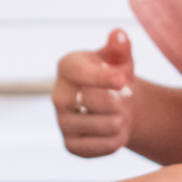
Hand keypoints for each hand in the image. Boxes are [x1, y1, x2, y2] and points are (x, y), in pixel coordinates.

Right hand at [52, 26, 134, 157]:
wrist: (115, 106)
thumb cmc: (116, 75)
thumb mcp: (120, 59)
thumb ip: (120, 47)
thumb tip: (119, 34)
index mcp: (67, 67)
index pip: (81, 73)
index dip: (104, 77)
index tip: (122, 80)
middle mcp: (58, 95)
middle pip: (94, 101)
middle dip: (118, 101)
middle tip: (123, 99)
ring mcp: (61, 122)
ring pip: (102, 126)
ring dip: (120, 121)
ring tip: (119, 114)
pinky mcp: (70, 145)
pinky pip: (102, 147)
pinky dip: (116, 140)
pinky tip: (114, 131)